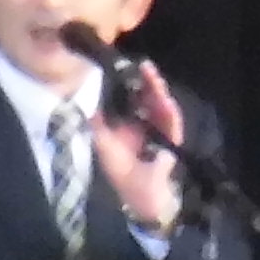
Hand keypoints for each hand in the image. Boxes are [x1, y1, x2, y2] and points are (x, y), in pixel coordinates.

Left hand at [91, 67, 185, 229]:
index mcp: (132, 122)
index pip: (134, 97)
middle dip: (148, 81)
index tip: (127, 68)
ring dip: (159, 90)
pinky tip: (165, 100)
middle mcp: (148, 123)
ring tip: (153, 76)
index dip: (132, 82)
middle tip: (144, 65)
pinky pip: (172, 123)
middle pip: (150, 96)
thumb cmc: (120, 170)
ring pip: (162, 105)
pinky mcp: (172, 140)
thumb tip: (87, 102)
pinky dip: (169, 112)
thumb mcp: (102, 143)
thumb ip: (97, 123)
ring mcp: (161, 130)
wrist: (137, 193)